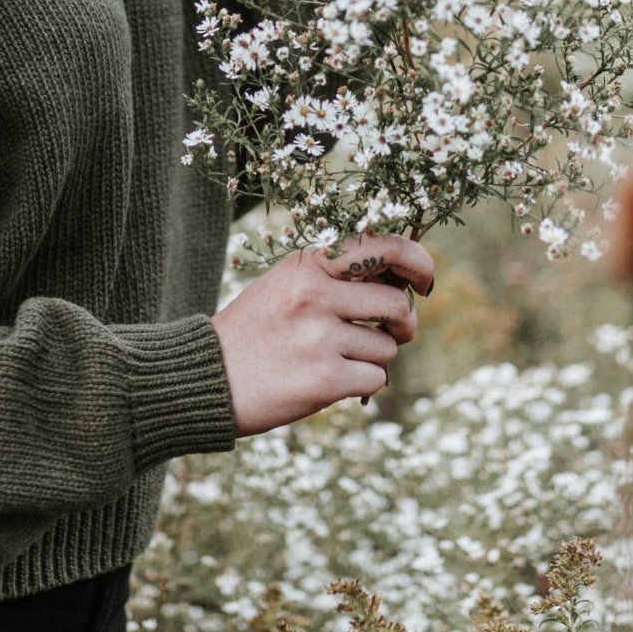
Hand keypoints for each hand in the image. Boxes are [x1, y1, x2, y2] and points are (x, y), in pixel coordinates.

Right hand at [212, 235, 433, 435]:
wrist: (207, 377)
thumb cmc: (255, 331)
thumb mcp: (286, 284)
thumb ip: (335, 279)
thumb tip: (400, 284)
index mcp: (307, 265)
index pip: (381, 247)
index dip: (417, 261)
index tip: (424, 280)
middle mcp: (314, 295)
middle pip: (395, 305)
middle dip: (402, 324)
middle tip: (390, 333)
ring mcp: (319, 338)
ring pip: (388, 348)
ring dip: (373, 358)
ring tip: (337, 358)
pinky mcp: (324, 379)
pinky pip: (376, 379)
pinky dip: (363, 384)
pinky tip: (332, 380)